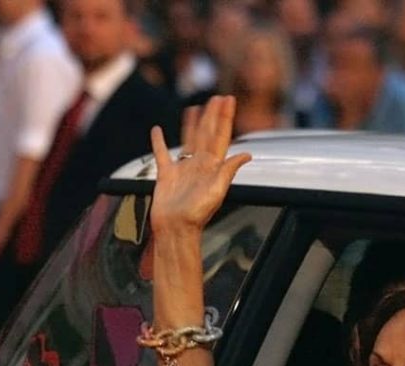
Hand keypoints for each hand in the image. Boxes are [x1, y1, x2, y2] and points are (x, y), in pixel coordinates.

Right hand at [149, 96, 251, 238]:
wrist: (175, 228)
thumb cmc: (197, 214)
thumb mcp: (217, 190)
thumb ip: (229, 170)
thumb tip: (247, 154)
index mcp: (212, 166)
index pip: (221, 136)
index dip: (225, 117)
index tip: (228, 99)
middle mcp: (199, 165)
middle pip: (207, 134)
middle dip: (213, 115)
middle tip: (217, 97)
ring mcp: (183, 169)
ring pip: (188, 139)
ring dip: (192, 124)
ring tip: (195, 108)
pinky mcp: (166, 175)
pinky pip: (161, 154)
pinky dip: (158, 142)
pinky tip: (157, 130)